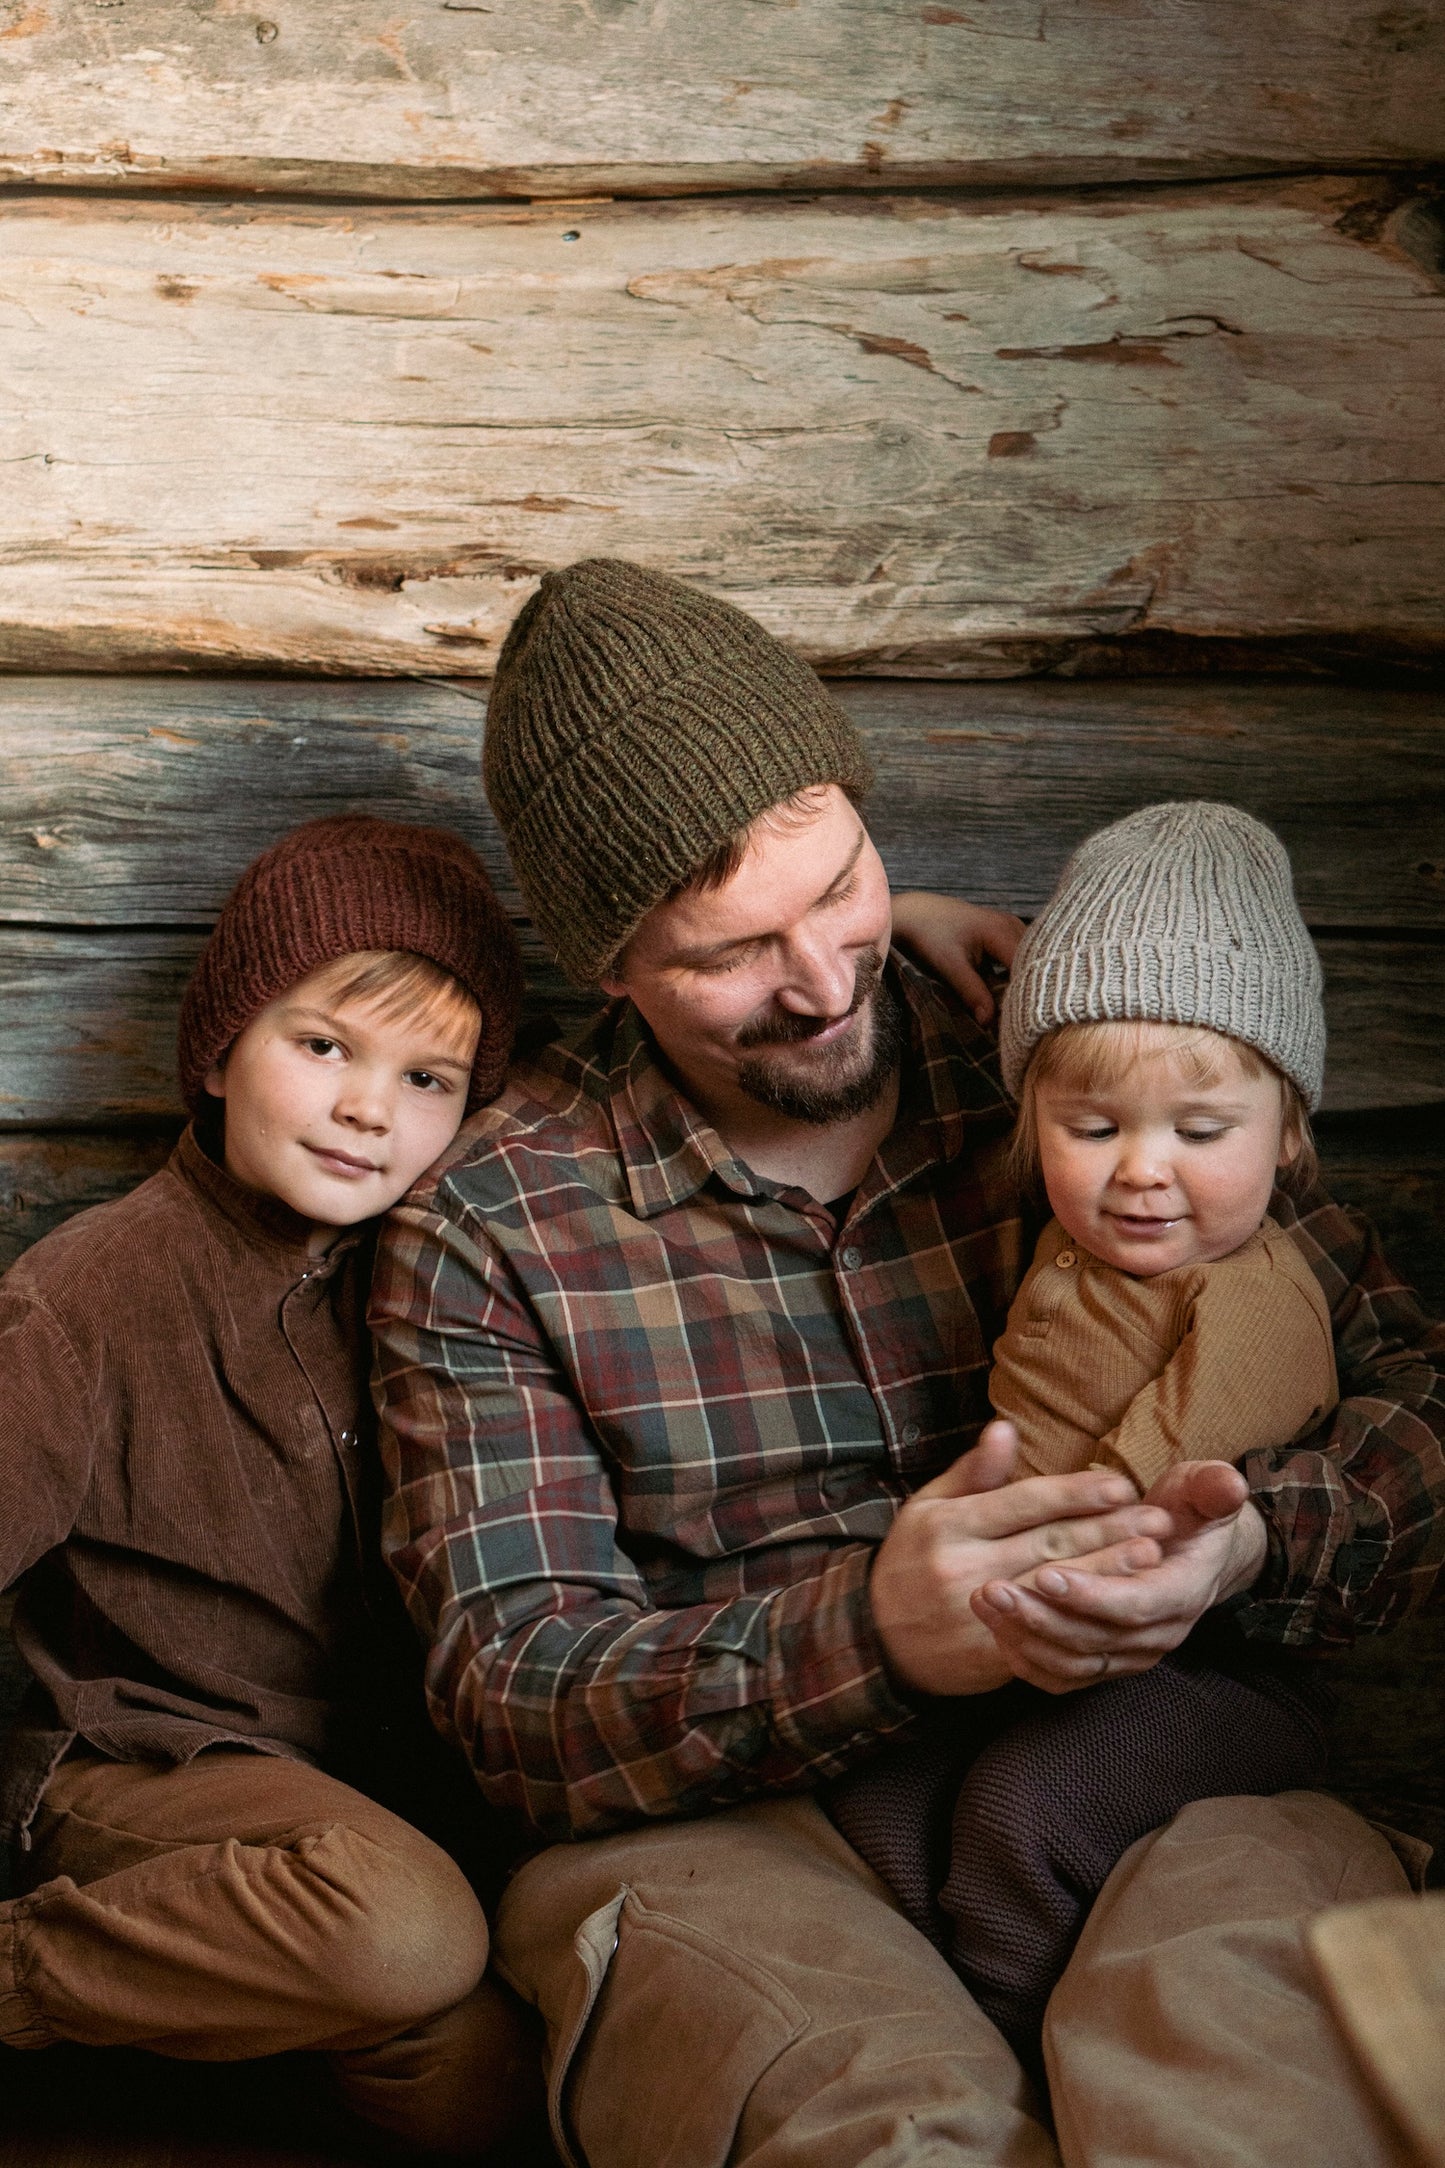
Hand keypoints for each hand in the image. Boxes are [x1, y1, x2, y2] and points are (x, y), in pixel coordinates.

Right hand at [870, 1421, 1169, 1697]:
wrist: (876, 1639)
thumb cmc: (911, 1560)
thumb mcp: (928, 1508)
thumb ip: (973, 1472)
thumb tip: (1006, 1428)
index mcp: (948, 1525)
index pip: (1023, 1503)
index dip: (1074, 1493)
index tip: (1120, 1485)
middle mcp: (962, 1567)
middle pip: (1048, 1544)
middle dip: (1108, 1529)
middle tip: (1156, 1517)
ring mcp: (977, 1614)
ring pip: (1055, 1588)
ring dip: (1108, 1570)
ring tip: (1151, 1554)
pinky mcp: (990, 1653)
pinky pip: (1046, 1633)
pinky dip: (1085, 1618)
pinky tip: (1118, 1605)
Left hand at [889, 892, 1024, 1024]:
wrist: (915, 912)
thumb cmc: (929, 935)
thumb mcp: (950, 966)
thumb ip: (972, 992)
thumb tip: (989, 1022)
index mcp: (1002, 931)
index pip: (1028, 966)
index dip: (1027, 992)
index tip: (1023, 1018)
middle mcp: (1012, 925)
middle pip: (1032, 962)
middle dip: (1028, 989)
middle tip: (1021, 1018)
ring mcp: (1009, 926)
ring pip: (1027, 958)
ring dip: (1023, 980)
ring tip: (1016, 1007)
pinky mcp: (1003, 931)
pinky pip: (1019, 954)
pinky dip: (1015, 973)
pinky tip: (1008, 992)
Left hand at [970, 1459, 1269, 1693]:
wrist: (1191, 1548)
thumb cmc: (1190, 1510)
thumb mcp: (1205, 1490)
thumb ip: (1214, 1489)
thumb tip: (1229, 1484)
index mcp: (1183, 1593)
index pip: (1134, 1605)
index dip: (1090, 1595)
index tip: (1043, 1574)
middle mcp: (1160, 1634)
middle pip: (1095, 1640)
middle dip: (1040, 1617)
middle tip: (989, 1590)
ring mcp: (1131, 1655)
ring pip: (1073, 1663)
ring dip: (1024, 1637)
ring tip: (982, 1602)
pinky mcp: (1106, 1663)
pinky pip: (1062, 1675)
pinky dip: (1027, 1658)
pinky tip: (994, 1629)